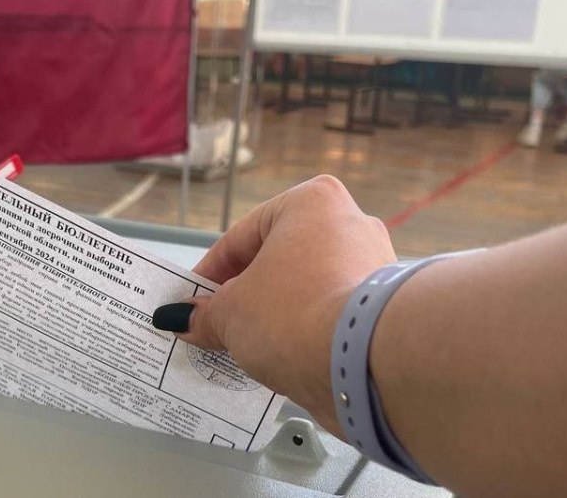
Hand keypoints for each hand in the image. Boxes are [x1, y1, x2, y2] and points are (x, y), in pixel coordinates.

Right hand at [153, 175, 394, 435]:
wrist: (370, 363)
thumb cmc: (296, 314)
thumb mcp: (231, 315)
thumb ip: (204, 315)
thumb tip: (181, 320)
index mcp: (310, 203)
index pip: (241, 238)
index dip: (208, 276)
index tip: (189, 305)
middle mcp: (348, 224)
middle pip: (277, 262)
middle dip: (245, 296)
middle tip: (215, 328)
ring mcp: (373, 266)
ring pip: (306, 290)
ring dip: (276, 317)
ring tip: (247, 350)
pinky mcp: (385, 308)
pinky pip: (331, 315)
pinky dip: (306, 333)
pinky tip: (284, 359)